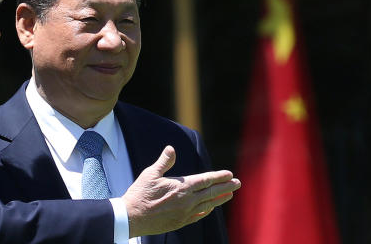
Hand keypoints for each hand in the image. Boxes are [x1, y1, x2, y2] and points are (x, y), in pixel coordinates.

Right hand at [123, 146, 240, 236]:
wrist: (132, 217)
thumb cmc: (140, 194)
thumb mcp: (150, 173)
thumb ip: (164, 162)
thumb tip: (171, 148)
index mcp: (181, 187)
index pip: (205, 180)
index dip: (218, 176)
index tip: (229, 174)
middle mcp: (187, 201)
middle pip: (211, 192)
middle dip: (226, 187)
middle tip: (237, 183)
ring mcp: (185, 213)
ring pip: (208, 204)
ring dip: (219, 199)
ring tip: (229, 194)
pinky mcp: (180, 222)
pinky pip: (198, 215)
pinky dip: (206, 210)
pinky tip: (210, 208)